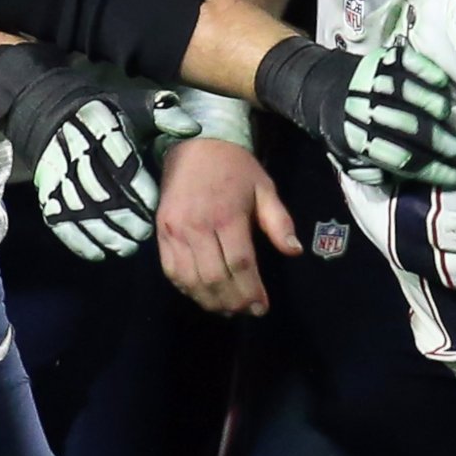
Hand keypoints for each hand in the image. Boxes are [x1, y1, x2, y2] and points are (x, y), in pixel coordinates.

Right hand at [0, 42, 198, 259]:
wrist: (55, 116)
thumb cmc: (108, 117)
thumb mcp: (136, 107)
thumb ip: (165, 116)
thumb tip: (192, 128)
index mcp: (102, 129)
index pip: (121, 163)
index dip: (138, 188)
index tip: (154, 205)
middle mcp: (77, 153)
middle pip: (101, 192)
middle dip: (124, 217)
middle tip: (144, 233)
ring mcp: (58, 176)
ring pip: (82, 211)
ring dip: (105, 233)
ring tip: (128, 246)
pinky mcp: (47, 194)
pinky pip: (61, 222)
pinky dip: (79, 241)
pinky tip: (100, 253)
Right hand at [157, 136, 298, 314]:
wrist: (194, 144)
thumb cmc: (235, 167)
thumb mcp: (265, 187)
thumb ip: (279, 222)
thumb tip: (294, 251)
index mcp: (227, 216)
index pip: (240, 264)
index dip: (251, 291)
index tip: (261, 307)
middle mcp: (198, 226)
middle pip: (215, 277)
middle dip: (233, 301)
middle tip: (246, 312)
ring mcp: (175, 231)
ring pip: (191, 279)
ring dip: (209, 301)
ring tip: (226, 309)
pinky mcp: (161, 232)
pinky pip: (171, 270)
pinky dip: (186, 288)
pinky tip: (201, 295)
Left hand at [256, 36, 455, 188]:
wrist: (319, 86)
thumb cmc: (340, 128)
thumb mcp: (346, 158)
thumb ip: (371, 172)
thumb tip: (401, 179)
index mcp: (358, 139)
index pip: (403, 159)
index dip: (434, 170)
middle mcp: (366, 110)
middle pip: (413, 129)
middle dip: (443, 143)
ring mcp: (374, 81)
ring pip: (414, 95)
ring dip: (438, 109)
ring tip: (454, 122)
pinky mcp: (382, 60)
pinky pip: (411, 63)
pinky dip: (429, 72)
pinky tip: (443, 84)